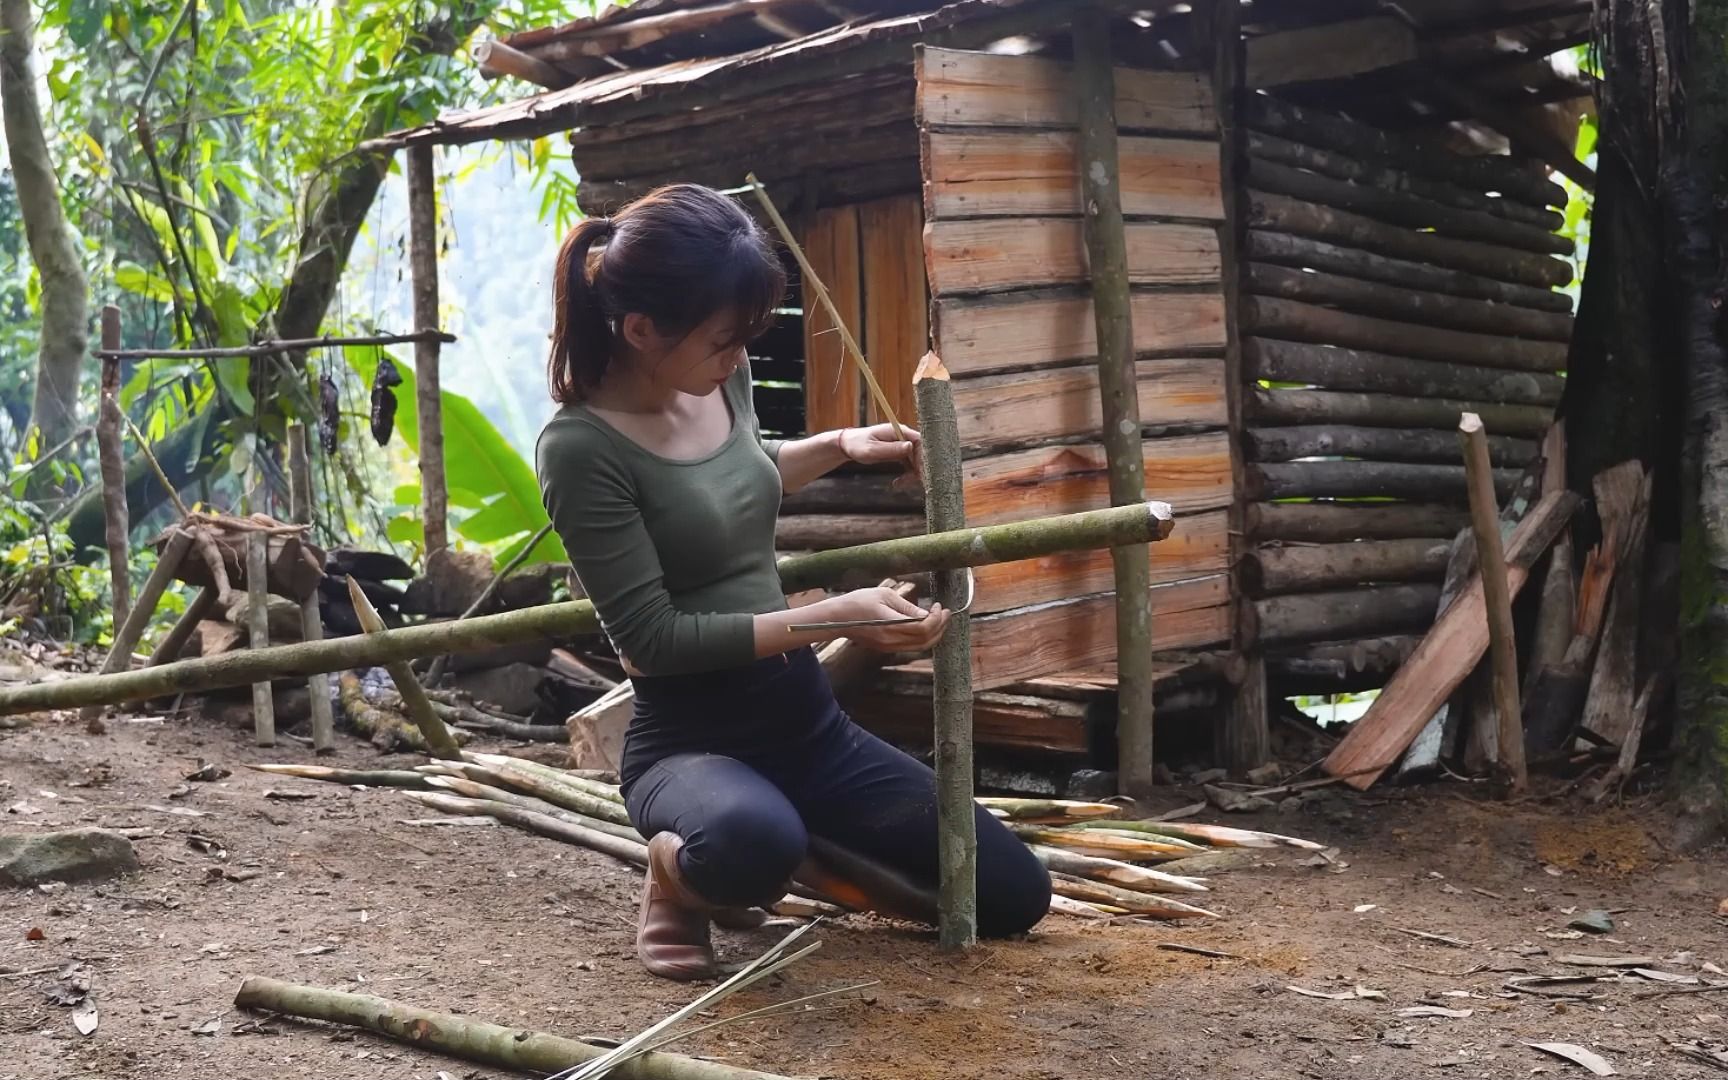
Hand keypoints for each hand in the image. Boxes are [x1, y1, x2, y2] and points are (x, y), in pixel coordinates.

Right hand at [829, 585, 949, 652]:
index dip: (936, 618)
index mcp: (889, 623)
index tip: (938, 606)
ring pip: (921, 647)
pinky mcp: (886, 648)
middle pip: (926, 639)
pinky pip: (912, 647)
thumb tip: (926, 613)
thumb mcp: (884, 595)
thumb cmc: (858, 601)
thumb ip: (907, 606)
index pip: (923, 627)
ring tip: (940, 619)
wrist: (837, 618)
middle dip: (940, 626)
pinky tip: (926, 625)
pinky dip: (924, 638)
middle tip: (945, 612)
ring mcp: (888, 646)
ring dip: (935, 634)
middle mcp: (890, 639)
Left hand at [839, 424, 922, 483]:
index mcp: (898, 431)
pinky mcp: (899, 452)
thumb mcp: (873, 450)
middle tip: (913, 482)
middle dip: (919, 469)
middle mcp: (903, 436)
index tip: (918, 472)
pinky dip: (907, 474)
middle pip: (920, 452)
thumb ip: (892, 449)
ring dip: (912, 474)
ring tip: (899, 485)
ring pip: (916, 460)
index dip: (922, 457)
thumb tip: (911, 446)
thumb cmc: (858, 445)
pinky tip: (898, 483)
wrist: (848, 445)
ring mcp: (902, 444)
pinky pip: (909, 464)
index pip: (919, 442)